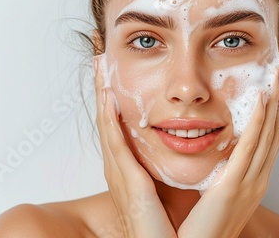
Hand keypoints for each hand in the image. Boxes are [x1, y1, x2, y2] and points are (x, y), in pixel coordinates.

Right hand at [94, 55, 176, 237]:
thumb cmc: (163, 223)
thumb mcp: (160, 186)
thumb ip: (161, 164)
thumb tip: (179, 142)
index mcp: (125, 167)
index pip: (116, 123)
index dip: (111, 97)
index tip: (112, 72)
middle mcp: (116, 166)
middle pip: (105, 118)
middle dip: (101, 87)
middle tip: (98, 58)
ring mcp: (117, 172)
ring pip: (106, 123)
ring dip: (102, 93)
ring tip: (100, 67)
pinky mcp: (126, 179)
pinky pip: (114, 143)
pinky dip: (109, 119)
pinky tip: (108, 99)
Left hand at [177, 61, 278, 237]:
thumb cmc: (203, 225)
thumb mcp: (217, 192)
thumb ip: (221, 171)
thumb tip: (218, 150)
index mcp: (251, 176)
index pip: (267, 133)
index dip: (274, 105)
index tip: (274, 79)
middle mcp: (257, 176)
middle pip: (275, 127)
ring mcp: (250, 180)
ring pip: (268, 131)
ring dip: (275, 98)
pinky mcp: (235, 185)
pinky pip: (250, 148)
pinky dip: (258, 122)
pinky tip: (262, 99)